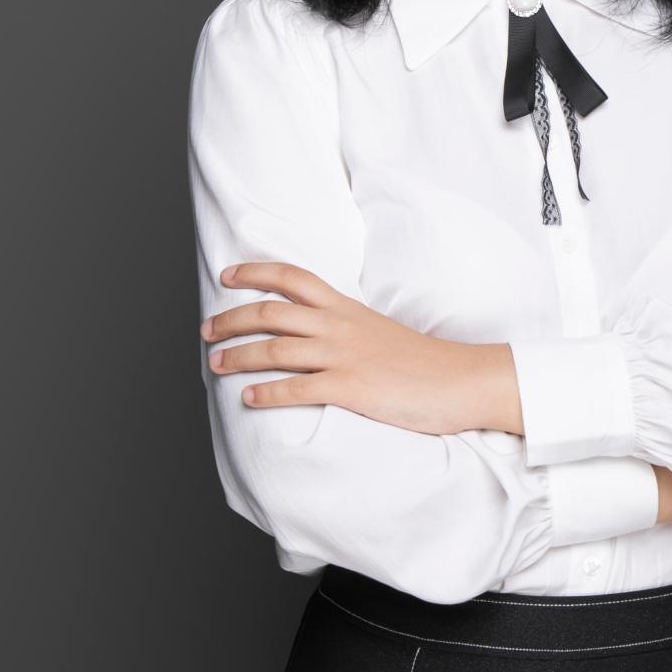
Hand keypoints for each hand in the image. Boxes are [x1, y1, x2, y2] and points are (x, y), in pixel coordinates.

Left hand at [199, 260, 494, 434]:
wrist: (463, 380)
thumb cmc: (425, 363)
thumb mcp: (381, 332)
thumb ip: (348, 330)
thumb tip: (318, 338)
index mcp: (347, 309)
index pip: (293, 277)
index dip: (255, 272)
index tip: (228, 276)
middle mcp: (340, 326)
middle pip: (271, 312)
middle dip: (231, 319)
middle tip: (207, 331)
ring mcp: (345, 356)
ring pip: (275, 349)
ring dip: (238, 356)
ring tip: (216, 365)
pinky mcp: (351, 388)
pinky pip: (297, 389)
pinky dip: (267, 393)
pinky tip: (248, 399)